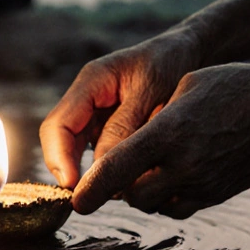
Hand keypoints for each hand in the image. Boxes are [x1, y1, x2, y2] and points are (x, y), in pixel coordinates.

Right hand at [40, 31, 201, 189]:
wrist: (191, 52)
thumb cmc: (173, 64)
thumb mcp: (152, 93)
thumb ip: (125, 127)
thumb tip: (102, 169)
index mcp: (91, 82)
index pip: (58, 125)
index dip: (59, 158)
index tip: (75, 185)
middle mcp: (87, 99)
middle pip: (61, 141)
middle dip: (70, 171)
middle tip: (90, 197)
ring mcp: (96, 114)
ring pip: (78, 151)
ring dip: (89, 172)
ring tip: (114, 190)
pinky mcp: (110, 127)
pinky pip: (99, 153)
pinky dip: (107, 169)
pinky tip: (125, 181)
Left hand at [71, 63, 249, 216]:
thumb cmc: (236, 87)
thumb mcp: (186, 86)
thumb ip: (150, 118)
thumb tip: (121, 146)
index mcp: (170, 132)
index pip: (118, 169)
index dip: (91, 189)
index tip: (76, 202)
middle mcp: (184, 164)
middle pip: (131, 195)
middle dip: (116, 187)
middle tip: (113, 170)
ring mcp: (203, 184)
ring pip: (153, 205)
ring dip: (140, 192)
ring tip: (144, 167)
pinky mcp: (217, 195)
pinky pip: (176, 208)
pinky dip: (164, 198)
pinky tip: (168, 175)